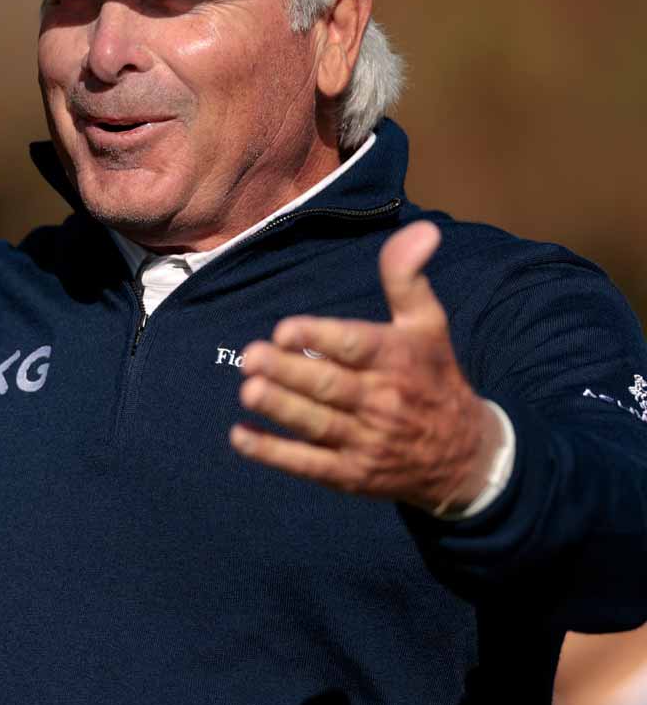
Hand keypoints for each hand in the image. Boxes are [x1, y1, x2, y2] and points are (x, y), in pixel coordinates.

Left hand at [229, 221, 500, 514]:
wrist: (464, 455)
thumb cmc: (433, 376)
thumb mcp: (427, 325)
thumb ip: (408, 278)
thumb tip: (420, 229)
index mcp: (398, 360)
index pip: (356, 347)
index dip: (320, 338)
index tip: (285, 329)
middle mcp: (383, 401)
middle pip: (330, 386)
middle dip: (289, 372)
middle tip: (251, 356)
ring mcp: (367, 441)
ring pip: (318, 424)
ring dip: (281, 408)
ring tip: (248, 390)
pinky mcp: (351, 475)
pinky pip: (308, 464)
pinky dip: (273, 453)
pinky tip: (240, 437)